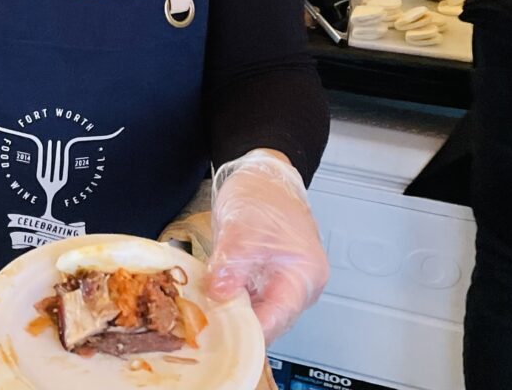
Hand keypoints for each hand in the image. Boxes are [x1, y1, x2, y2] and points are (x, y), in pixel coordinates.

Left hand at [206, 150, 328, 342]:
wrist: (262, 174)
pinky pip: (252, 299)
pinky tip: (212, 299)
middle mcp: (302, 285)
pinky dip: (233, 300)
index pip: (277, 318)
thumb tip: (220, 294)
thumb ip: (231, 264)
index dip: (248, 331)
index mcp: (306, 274)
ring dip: (233, 312)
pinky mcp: (270, 279)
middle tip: (205, 326)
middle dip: (238, 324)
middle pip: (270, 320)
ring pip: (259, 312)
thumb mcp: (242, 227)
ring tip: (205, 312)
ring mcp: (286, 283)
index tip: (219, 336)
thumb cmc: (263, 193)